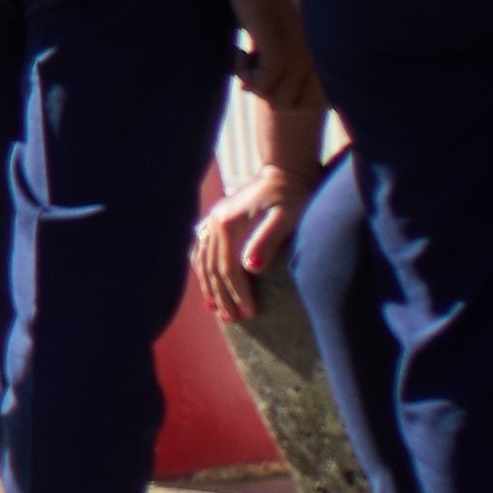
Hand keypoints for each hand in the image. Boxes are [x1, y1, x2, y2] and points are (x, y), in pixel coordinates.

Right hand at [191, 166, 305, 319]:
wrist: (286, 172)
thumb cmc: (291, 195)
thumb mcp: (286, 217)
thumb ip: (267, 240)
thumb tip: (251, 267)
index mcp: (228, 223)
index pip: (228, 268)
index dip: (238, 293)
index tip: (249, 313)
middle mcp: (214, 222)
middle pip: (213, 267)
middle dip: (222, 296)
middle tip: (233, 319)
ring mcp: (212, 220)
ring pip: (203, 260)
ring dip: (209, 286)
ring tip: (216, 309)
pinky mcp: (217, 219)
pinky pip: (200, 248)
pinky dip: (201, 268)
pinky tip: (205, 280)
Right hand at [234, 0, 318, 124]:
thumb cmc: (259, 7)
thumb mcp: (272, 42)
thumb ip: (272, 67)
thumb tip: (247, 90)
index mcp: (316, 60)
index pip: (312, 103)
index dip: (281, 98)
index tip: (259, 78)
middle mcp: (314, 64)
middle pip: (292, 106)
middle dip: (265, 93)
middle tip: (248, 69)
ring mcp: (300, 62)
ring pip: (277, 101)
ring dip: (253, 83)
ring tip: (244, 57)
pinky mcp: (281, 57)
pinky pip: (260, 84)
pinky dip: (242, 71)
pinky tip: (239, 49)